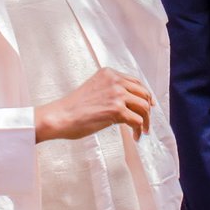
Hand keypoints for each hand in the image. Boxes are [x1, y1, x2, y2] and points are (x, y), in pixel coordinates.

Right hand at [34, 67, 153, 141]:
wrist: (60, 116)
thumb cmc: (73, 108)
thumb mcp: (94, 89)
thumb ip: (110, 90)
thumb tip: (128, 103)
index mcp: (109, 74)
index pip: (136, 82)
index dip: (145, 95)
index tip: (149, 105)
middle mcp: (115, 81)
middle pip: (143, 94)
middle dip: (148, 109)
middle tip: (147, 121)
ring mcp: (116, 94)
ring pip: (144, 107)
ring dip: (146, 121)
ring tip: (142, 131)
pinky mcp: (116, 110)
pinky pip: (137, 120)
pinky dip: (139, 130)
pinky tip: (135, 136)